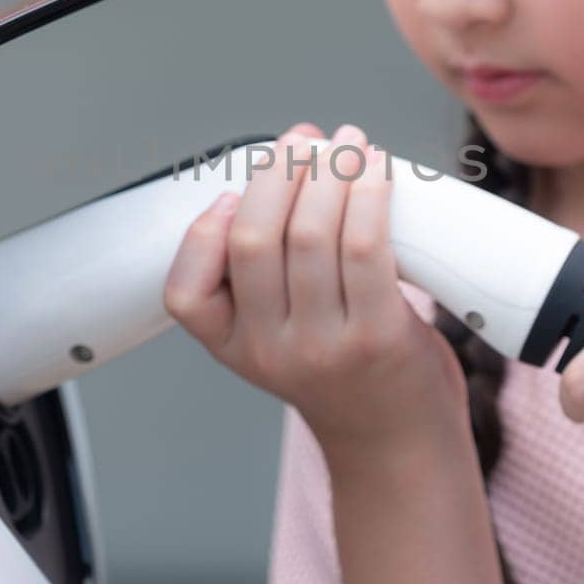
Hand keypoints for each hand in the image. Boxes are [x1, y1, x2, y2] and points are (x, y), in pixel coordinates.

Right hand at [163, 122, 467, 454]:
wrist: (399, 443)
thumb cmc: (345, 372)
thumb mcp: (280, 335)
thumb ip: (269, 274)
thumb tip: (292, 166)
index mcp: (233, 346)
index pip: (185, 292)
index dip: (203, 231)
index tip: (230, 192)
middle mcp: (270, 349)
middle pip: (252, 239)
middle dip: (278, 172)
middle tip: (304, 140)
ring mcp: (323, 346)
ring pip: (311, 233)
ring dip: (330, 172)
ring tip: (349, 144)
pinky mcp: (378, 337)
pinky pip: (365, 247)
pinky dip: (369, 195)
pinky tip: (376, 170)